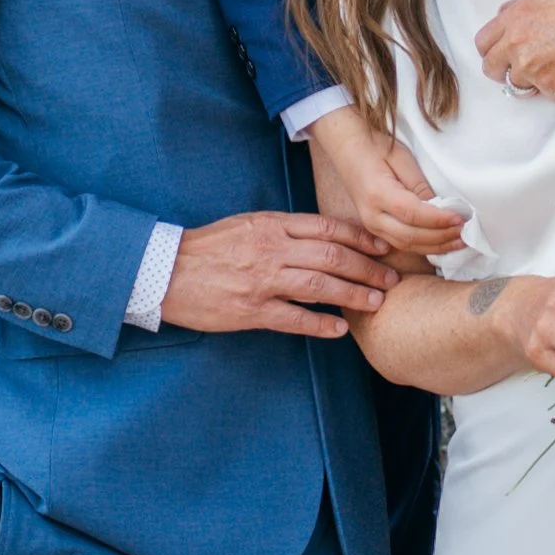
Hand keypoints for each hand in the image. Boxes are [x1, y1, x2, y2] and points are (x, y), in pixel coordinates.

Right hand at [161, 212, 397, 339]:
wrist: (164, 270)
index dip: (361, 238)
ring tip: (376, 302)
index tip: (383, 247)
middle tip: (391, 279)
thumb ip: (282, 229)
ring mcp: (262, 281)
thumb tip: (321, 237)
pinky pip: (294, 319)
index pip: (328, 228)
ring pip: (320, 287)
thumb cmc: (206, 248)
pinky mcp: (251, 311)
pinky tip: (340, 330)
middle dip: (368, 268)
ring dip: (353, 295)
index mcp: (272, 225)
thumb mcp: (246, 224)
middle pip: (333, 256)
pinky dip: (320, 326)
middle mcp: (272, 249)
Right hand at [309, 112, 469, 261]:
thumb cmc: (374, 147)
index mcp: (377, 194)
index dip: (439, 220)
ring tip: (459, 242)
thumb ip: (420, 185)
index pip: (414, 214)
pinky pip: (401, 244)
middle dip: (441, 237)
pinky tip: (441, 244)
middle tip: (465, 233)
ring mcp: (370, 225)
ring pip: (406, 245)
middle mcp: (371, 215)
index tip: (461, 219)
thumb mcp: (401, 158)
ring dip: (435, 246)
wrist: (346, 148)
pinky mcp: (374, 228)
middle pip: (411, 236)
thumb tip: (441, 207)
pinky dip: (424, 247)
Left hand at [475, 0, 554, 102]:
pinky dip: (552, 87)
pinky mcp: (548, 86)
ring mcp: (530, 67)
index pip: (484, 39)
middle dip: (503, 67)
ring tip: (552, 68)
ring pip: (515, 82)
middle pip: (490, 66)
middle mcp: (517, 42)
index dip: (495, 45)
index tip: (508, 48)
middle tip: (523, 65)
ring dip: (529, 78)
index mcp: (517, 14)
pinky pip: (541, 92)